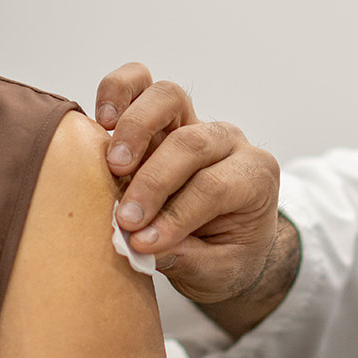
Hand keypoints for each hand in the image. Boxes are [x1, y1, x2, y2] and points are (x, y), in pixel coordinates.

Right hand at [95, 63, 287, 311]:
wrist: (226, 241)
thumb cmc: (226, 254)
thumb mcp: (219, 272)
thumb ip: (186, 258)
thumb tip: (141, 244)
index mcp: (255, 177)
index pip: (214, 187)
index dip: (176, 215)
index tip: (143, 243)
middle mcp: (227, 141)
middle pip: (192, 143)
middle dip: (154, 182)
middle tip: (125, 217)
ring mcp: (193, 122)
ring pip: (169, 97)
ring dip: (135, 127)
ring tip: (112, 162)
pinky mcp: (160, 117)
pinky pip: (140, 85)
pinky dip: (118, 93)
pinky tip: (102, 121)